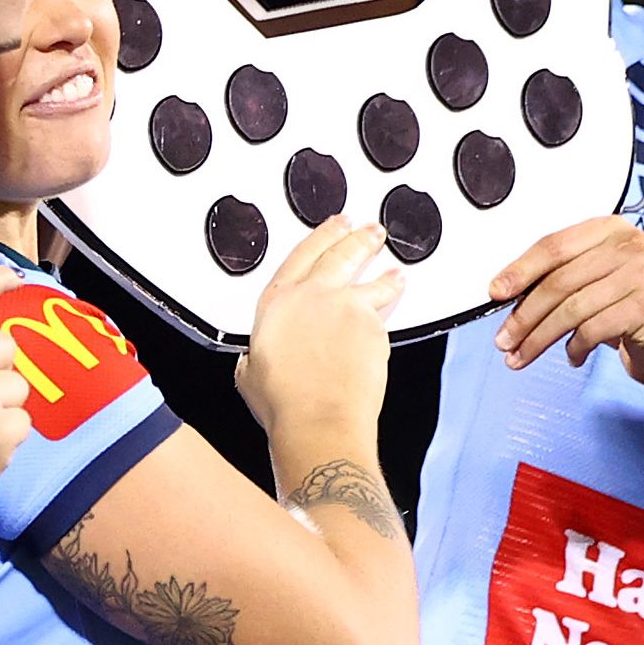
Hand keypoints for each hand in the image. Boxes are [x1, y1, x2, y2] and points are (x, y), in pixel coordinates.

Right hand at [241, 219, 403, 438]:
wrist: (320, 419)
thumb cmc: (285, 402)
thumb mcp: (248, 374)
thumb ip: (256, 354)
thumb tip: (256, 358)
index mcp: (279, 302)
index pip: (302, 254)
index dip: (321, 237)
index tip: (334, 225)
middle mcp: (315, 296)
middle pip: (341, 254)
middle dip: (357, 239)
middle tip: (369, 230)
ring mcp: (349, 309)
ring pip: (372, 281)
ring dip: (384, 273)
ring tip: (394, 271)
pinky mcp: (375, 329)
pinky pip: (385, 313)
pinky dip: (391, 305)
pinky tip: (395, 308)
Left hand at [489, 218, 643, 392]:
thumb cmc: (634, 316)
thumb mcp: (595, 286)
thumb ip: (561, 280)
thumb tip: (506, 294)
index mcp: (612, 229)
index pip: (554, 245)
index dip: (520, 270)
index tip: (496, 292)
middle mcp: (631, 244)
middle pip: (559, 280)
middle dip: (524, 315)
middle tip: (504, 339)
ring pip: (571, 308)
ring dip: (539, 338)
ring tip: (522, 356)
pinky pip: (592, 328)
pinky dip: (574, 348)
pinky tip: (572, 356)